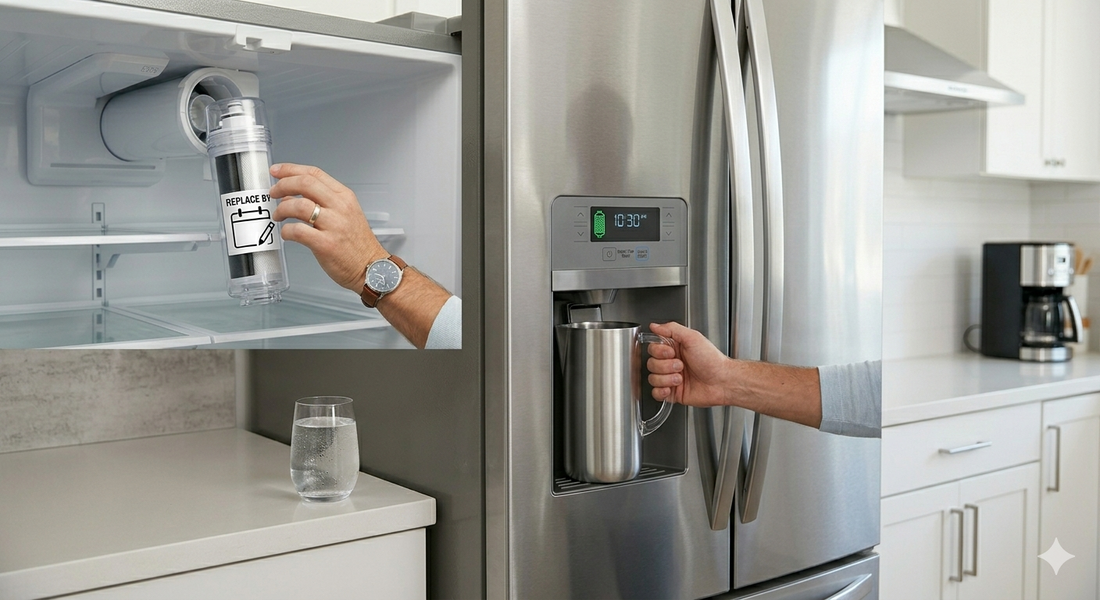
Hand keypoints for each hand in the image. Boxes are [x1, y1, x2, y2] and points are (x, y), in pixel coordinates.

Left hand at [269, 163, 385, 291]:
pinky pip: (298, 231)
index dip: (291, 169)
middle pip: (305, 183)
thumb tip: (290, 197)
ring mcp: (334, 225)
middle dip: (282, 185)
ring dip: (281, 209)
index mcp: (344, 197)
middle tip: (273, 193)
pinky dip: (287, 231)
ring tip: (278, 216)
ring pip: (299, 205)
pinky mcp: (326, 244)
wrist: (372, 268)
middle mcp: (340, 207)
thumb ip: (320, 202)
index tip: (277, 171)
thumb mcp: (345, 215)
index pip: (314, 173)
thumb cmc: (358, 245)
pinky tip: (287, 234)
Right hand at [647, 321, 732, 406]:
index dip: (659, 352)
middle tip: (680, 366)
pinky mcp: (673, 393)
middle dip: (665, 366)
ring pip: (652, 379)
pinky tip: (672, 388)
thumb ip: (672, 329)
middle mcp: (671, 363)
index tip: (671, 352)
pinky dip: (661, 392)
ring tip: (680, 378)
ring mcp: (671, 378)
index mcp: (675, 349)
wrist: (722, 382)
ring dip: (666, 379)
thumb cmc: (712, 360)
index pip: (653, 349)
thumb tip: (655, 326)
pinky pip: (656, 394)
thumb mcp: (693, 337)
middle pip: (651, 364)